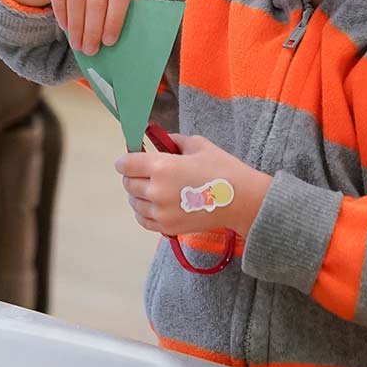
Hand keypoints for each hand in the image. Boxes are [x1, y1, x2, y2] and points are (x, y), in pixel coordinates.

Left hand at [116, 133, 270, 237]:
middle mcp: (156, 191)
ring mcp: (160, 212)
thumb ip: (172, 141)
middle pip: (128, 184)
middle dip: (132, 176)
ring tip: (152, 188)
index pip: (126, 164)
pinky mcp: (168, 227)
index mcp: (161, 166)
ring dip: (138, 194)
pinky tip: (154, 205)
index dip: (125, 160)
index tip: (129, 159)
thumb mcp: (197, 145)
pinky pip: (143, 220)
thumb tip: (156, 139)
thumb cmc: (222, 168)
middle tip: (143, 172)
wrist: (242, 200)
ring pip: (134, 203)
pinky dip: (144, 212)